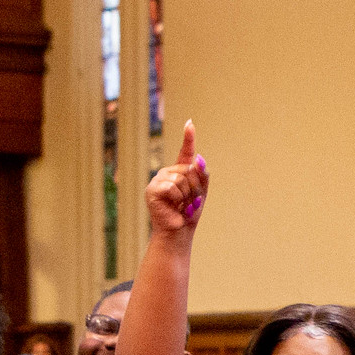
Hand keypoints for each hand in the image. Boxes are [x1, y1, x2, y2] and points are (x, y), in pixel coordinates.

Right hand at [145, 120, 208, 236]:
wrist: (179, 231)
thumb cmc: (189, 213)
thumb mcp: (201, 192)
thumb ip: (202, 175)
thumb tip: (199, 158)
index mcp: (180, 172)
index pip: (185, 152)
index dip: (188, 137)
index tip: (190, 123)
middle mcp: (168, 172)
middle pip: (188, 170)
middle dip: (195, 187)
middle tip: (189, 201)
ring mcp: (159, 179)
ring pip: (181, 178)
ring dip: (186, 195)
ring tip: (181, 205)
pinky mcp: (152, 189)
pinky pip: (172, 187)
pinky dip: (177, 198)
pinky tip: (173, 205)